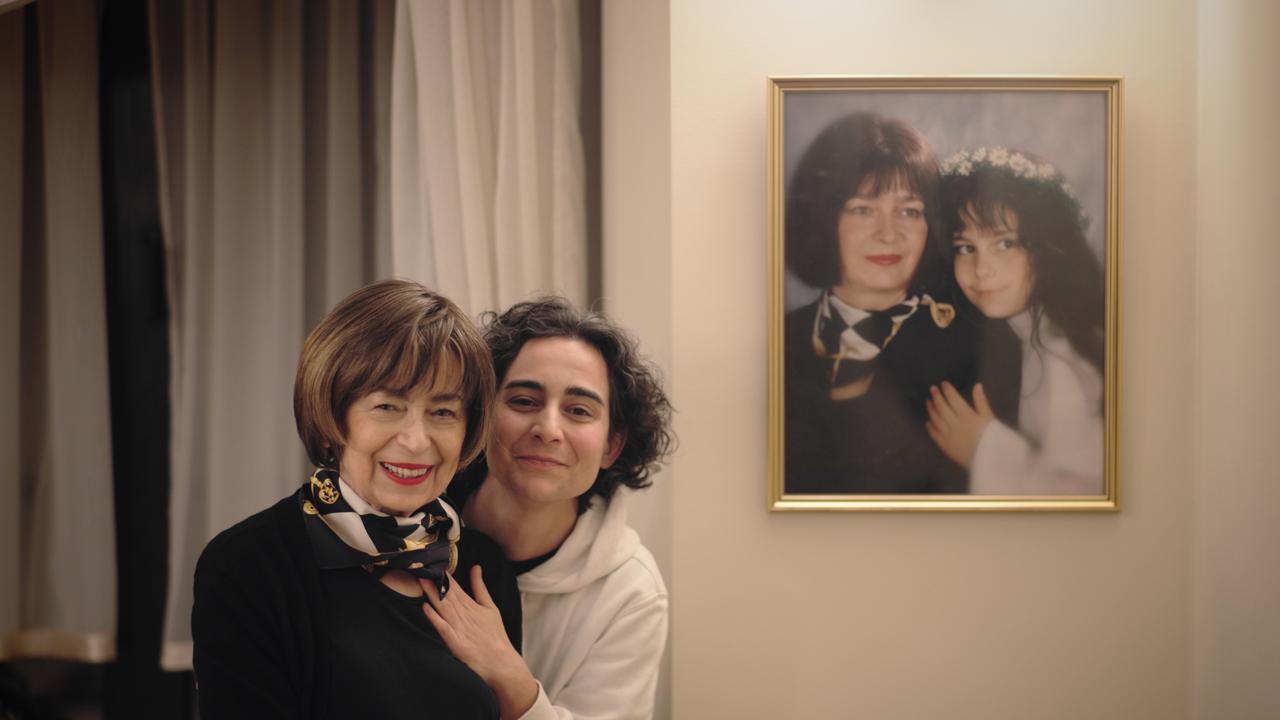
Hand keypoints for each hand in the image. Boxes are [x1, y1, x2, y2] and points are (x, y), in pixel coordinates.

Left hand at [421, 566, 537, 717]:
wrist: (501, 662)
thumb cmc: (495, 635)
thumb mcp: (490, 607)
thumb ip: (480, 587)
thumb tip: (476, 567)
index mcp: (471, 606)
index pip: (454, 587)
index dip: (443, 575)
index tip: (432, 563)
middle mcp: (464, 615)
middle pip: (447, 595)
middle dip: (434, 582)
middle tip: (422, 567)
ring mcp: (460, 629)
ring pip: (443, 608)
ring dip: (432, 595)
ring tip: (421, 581)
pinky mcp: (456, 643)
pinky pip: (443, 628)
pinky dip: (435, 618)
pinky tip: (426, 608)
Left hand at [926, 381, 994, 468]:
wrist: (990, 461)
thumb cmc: (993, 438)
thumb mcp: (990, 418)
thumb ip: (981, 402)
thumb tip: (977, 385)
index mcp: (967, 416)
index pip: (954, 399)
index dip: (948, 390)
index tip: (944, 384)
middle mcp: (955, 424)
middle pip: (942, 407)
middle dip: (936, 396)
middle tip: (932, 388)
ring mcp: (949, 436)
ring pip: (936, 420)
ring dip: (931, 410)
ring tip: (928, 402)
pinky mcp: (946, 447)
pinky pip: (935, 435)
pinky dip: (931, 428)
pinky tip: (928, 422)